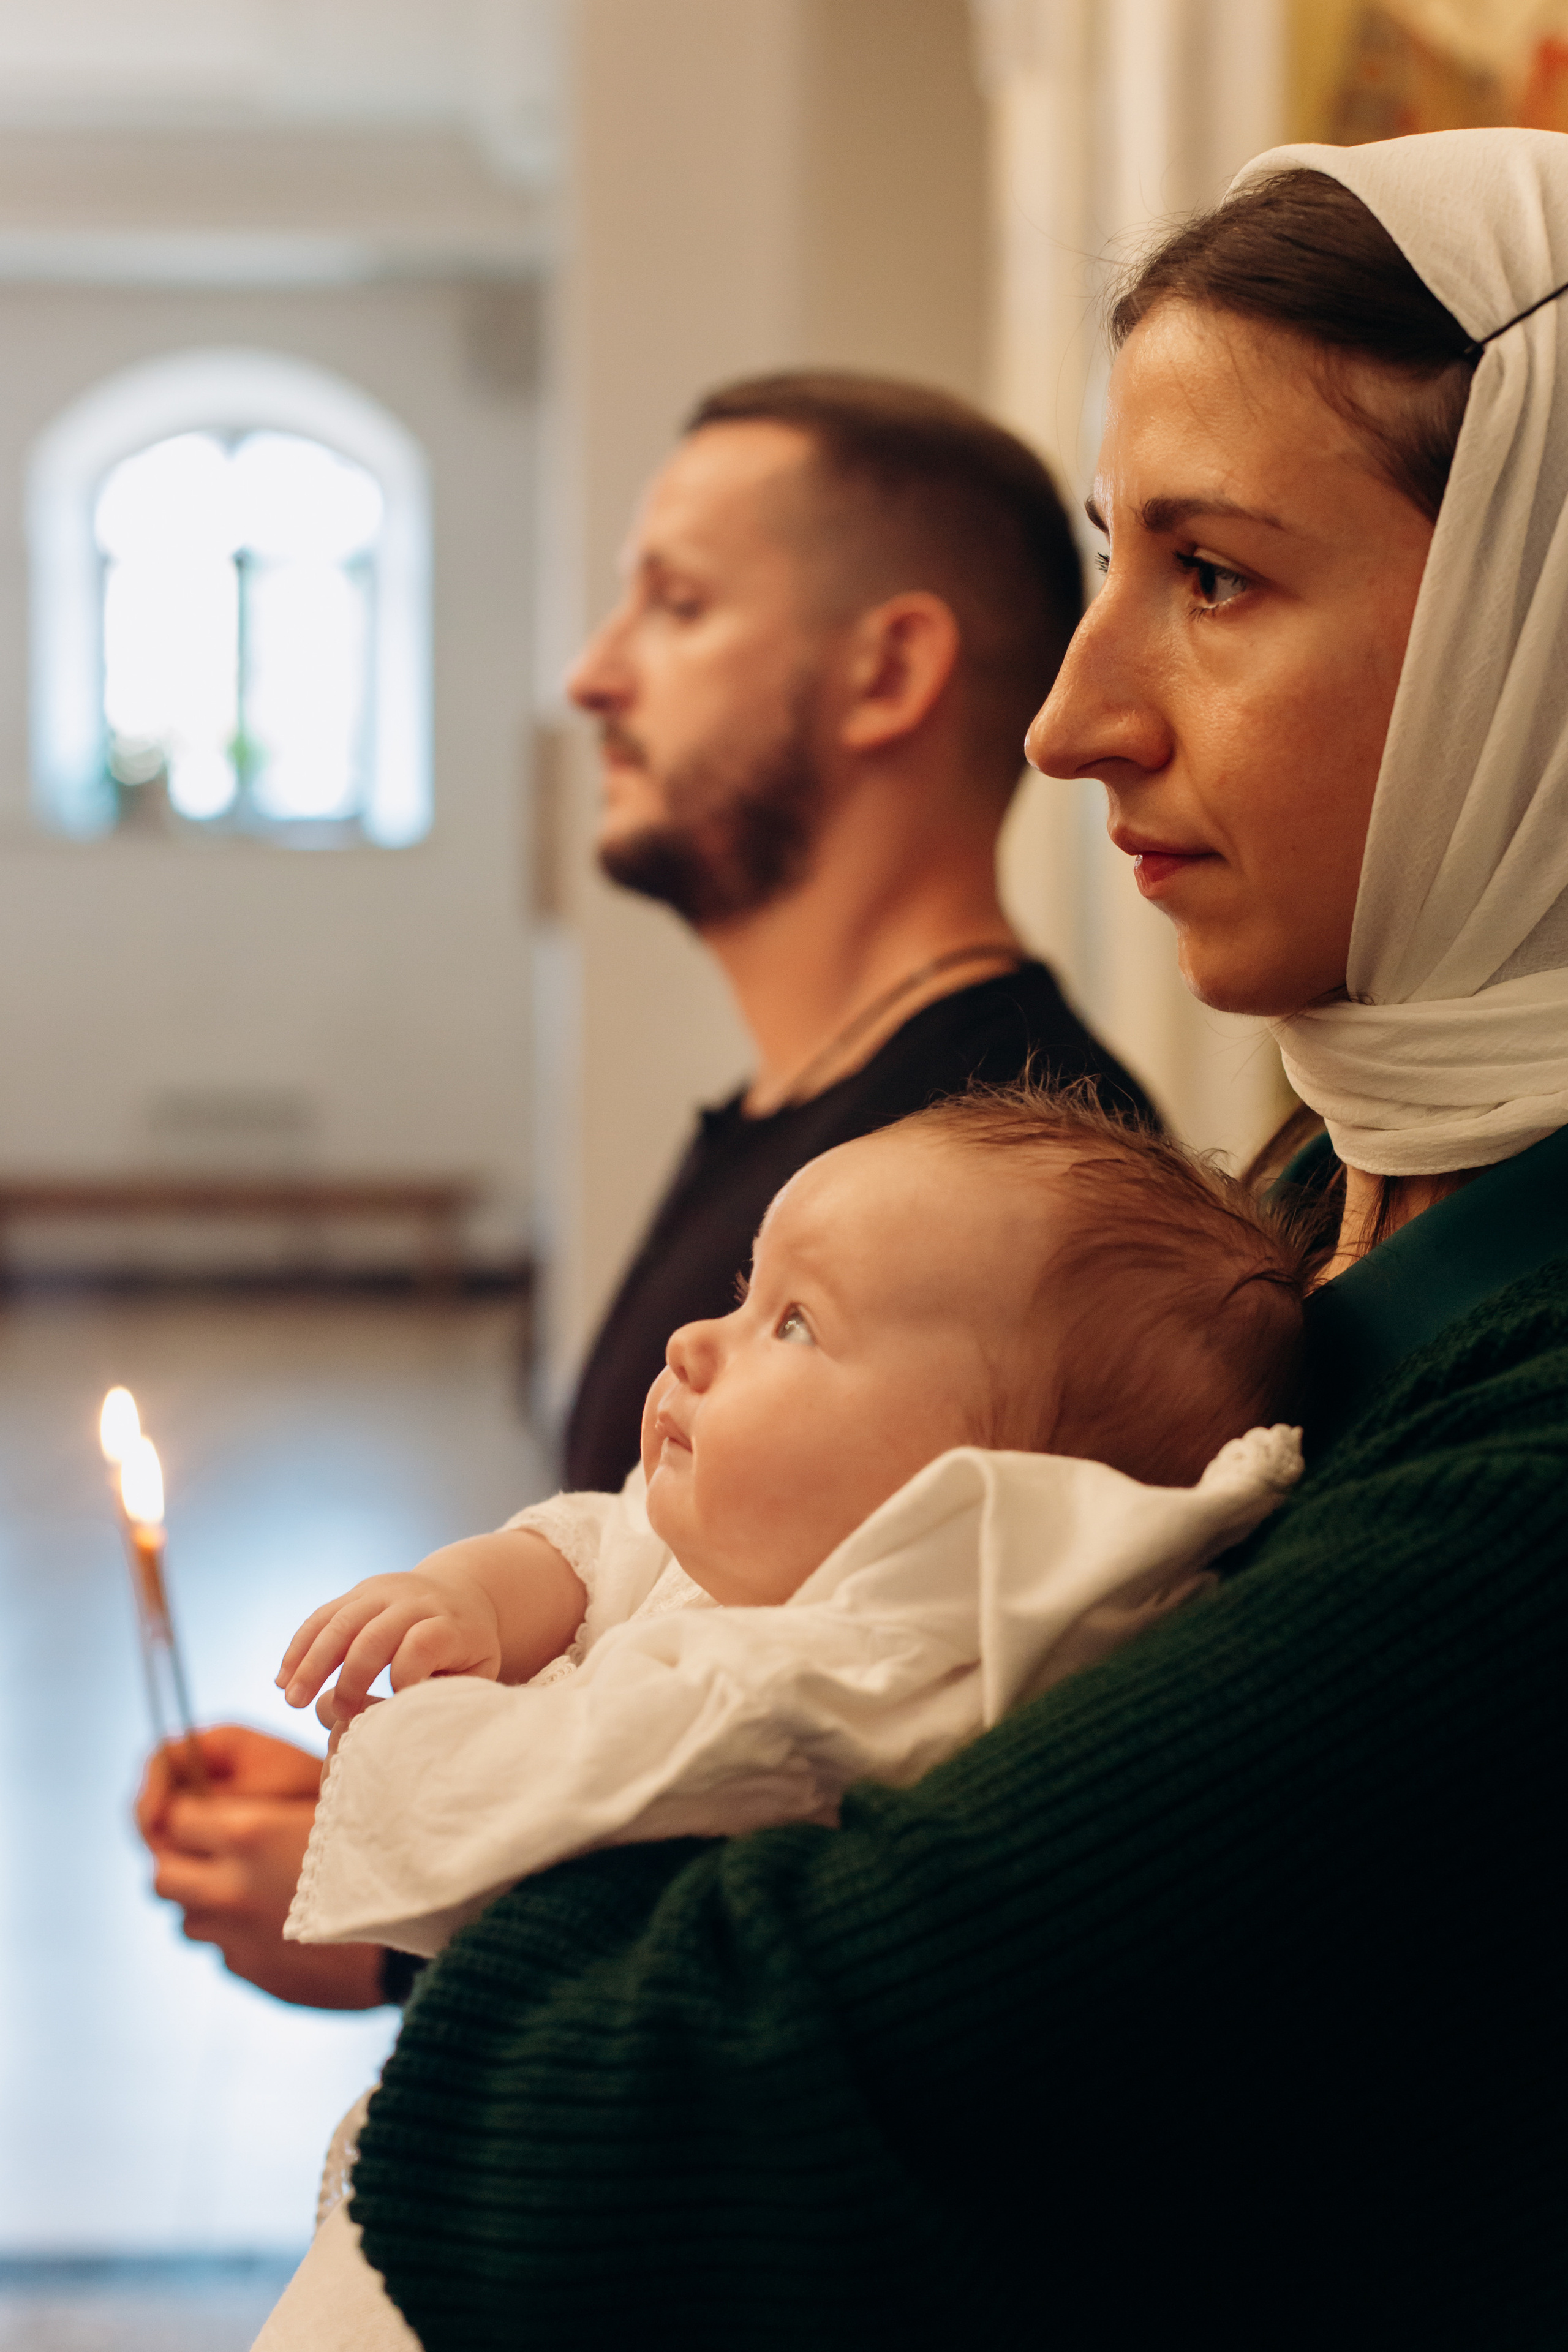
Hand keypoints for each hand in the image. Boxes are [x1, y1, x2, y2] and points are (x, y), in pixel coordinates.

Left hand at [136, 1724, 386, 2009]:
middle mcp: (230, 1891)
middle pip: (162, 1874)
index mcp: (250, 1835)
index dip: (187, 1806)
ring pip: (188, 1917)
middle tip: (210, 1847)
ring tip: (246, 1883)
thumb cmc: (393, 1852)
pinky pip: (223, 1951)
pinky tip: (276, 1918)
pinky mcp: (254, 1975)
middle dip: (179, 1856)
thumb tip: (331, 1705)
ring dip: (205, 1898)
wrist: (420, 1944)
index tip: (208, 1804)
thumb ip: (332, 1748)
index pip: (175, 1817)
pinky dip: (235, 1933)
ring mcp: (238, 1940)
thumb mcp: (360, 1789)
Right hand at [277, 1559, 505, 1727]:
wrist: (463, 1592)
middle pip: (374, 1634)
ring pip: (340, 1622)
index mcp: (450, 1624)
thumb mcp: (477, 1672)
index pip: (423, 1644)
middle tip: (340, 1714)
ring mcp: (383, 1592)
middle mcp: (415, 1602)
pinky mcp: (358, 1591)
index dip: (406, 1677)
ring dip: (312, 1663)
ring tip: (293, 1700)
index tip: (398, 1707)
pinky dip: (299, 1647)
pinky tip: (283, 1679)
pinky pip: (322, 1616)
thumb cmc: (468, 1650)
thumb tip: (405, 1725)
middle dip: (352, 1677)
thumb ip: (447, 1695)